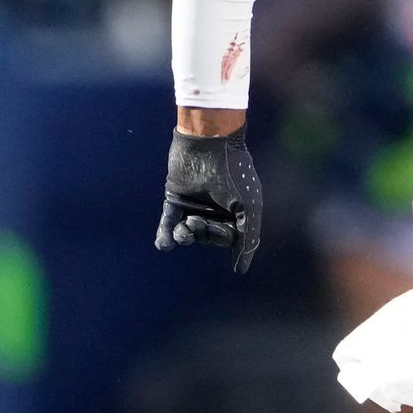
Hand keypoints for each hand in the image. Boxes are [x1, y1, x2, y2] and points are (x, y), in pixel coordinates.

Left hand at [155, 124, 263, 270]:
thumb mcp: (249, 207)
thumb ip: (248, 239)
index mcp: (235, 212)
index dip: (221, 238)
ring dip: (184, 235)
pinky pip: (168, 222)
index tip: (219, 228)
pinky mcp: (175, 197)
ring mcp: (194, 203)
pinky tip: (164, 244)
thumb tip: (241, 270)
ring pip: (187, 232)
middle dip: (202, 234)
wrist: (208, 142)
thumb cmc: (233, 173)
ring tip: (183, 228)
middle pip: (205, 237)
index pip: (227, 239)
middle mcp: (214, 210)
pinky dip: (165, 236)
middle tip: (198, 221)